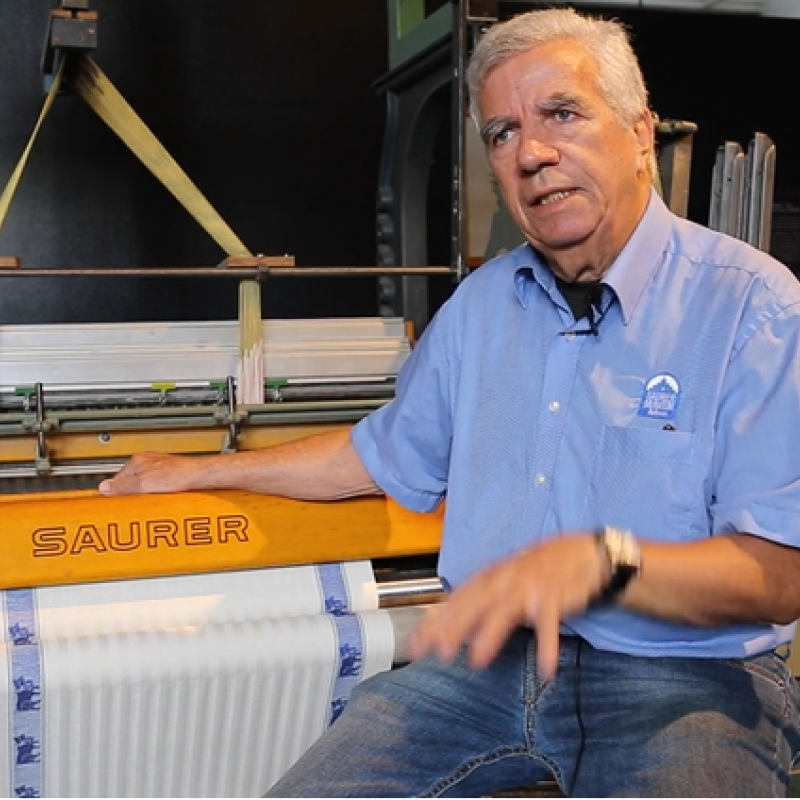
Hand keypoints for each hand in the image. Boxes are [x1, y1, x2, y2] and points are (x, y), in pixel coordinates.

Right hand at [98, 451, 205, 495]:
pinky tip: (160, 499)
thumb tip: (104, 488)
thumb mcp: (143, 484)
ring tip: (148, 503)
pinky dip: (157, 494)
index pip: (117, 479)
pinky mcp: (170, 474)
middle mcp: (148, 461)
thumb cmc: (176, 476)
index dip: (117, 493)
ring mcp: (159, 467)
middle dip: (132, 494)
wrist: (199, 476)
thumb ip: (122, 486)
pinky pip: (157, 486)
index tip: (115, 504)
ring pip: (145, 484)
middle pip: (131, 482)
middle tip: (133, 506)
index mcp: (137, 461)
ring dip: (146, 495)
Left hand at [409, 533, 607, 680]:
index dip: (433, 623)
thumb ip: (479, 602)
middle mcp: (504, 579)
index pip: (455, 600)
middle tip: (438, 651)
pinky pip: (549, 624)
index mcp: (489, 576)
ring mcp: (529, 587)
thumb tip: (447, 627)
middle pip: (473, 603)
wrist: (580, 552)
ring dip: (490, 634)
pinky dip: (547, 646)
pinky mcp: (555, 597)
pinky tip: (545, 669)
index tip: (416, 647)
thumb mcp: (503, 581)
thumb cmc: (537, 569)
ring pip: (505, 610)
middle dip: (454, 626)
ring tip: (477, 659)